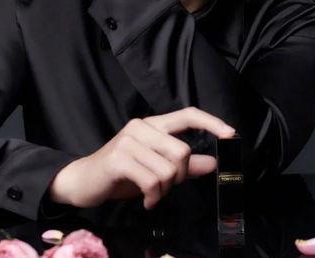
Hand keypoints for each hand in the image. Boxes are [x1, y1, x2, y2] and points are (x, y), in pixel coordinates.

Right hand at [49, 106, 235, 209]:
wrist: (83, 180)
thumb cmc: (121, 173)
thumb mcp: (155, 168)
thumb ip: (184, 166)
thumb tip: (214, 164)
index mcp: (152, 125)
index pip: (187, 114)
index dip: (211, 122)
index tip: (231, 134)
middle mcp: (141, 127)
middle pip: (183, 151)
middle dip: (179, 177)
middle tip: (165, 187)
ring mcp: (129, 140)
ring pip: (168, 169)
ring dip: (164, 190)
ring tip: (152, 193)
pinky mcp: (119, 158)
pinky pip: (152, 180)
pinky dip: (153, 197)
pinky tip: (145, 200)